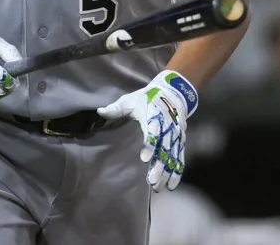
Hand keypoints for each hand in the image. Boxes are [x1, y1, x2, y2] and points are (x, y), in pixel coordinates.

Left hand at [97, 70, 197, 191]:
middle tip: (152, 181)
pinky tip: (171, 185)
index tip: (145, 158)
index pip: (153, 131)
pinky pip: (179, 157)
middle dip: (160, 165)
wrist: (173, 92)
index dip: (150, 145)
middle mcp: (167, 127)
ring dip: (167, 172)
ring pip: (173, 156)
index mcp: (153, 116)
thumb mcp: (131, 100)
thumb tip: (99, 112)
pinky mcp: (180, 141)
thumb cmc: (147, 98)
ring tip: (159, 187)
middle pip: (165, 148)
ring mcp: (175, 135)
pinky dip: (177, 171)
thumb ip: (116, 108)